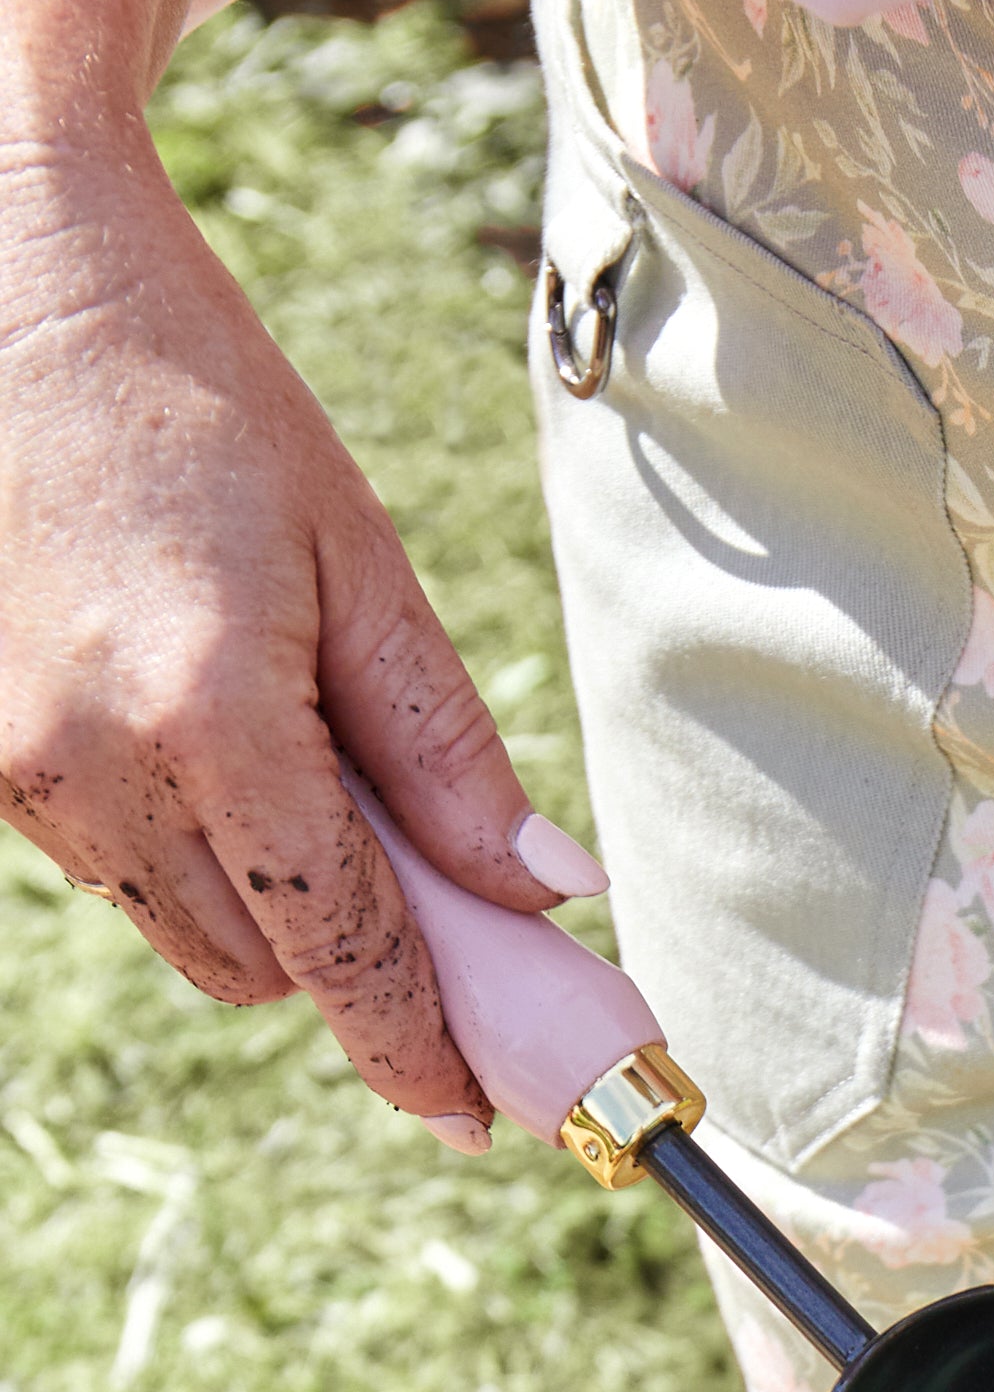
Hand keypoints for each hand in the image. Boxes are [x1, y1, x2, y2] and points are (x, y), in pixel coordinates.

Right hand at [0, 0, 592, 1137]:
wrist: (10, 276)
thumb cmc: (197, 395)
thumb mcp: (353, 556)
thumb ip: (445, 746)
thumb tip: (542, 893)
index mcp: (207, 717)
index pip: (341, 951)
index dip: (415, 1048)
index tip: (472, 1115)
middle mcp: (87, 763)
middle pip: (257, 965)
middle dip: (338, 948)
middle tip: (403, 875)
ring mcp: (10, 763)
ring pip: (176, 925)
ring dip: (248, 892)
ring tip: (270, 740)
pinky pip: (102, 858)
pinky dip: (166, 831)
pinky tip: (177, 707)